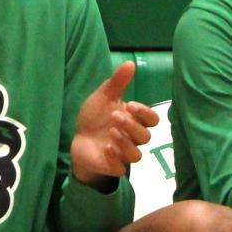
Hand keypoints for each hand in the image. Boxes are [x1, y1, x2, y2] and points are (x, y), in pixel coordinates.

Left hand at [71, 61, 159, 185]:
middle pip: (145, 137)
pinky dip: (115, 159)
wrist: (79, 140)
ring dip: (125, 142)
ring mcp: (124, 154)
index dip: (145, 113)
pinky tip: (106, 147)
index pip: (152, 120)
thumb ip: (118, 82)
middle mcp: (133, 139)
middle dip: (132, 126)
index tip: (131, 105)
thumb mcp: (104, 97)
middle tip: (115, 116)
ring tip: (111, 132)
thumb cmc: (96, 118)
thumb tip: (130, 63)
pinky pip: (121, 168)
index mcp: (135, 121)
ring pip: (136, 154)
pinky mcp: (112, 166)